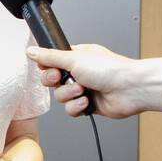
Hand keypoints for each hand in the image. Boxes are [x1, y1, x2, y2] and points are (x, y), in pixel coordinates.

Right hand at [26, 43, 141, 118]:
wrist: (130, 89)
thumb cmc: (110, 69)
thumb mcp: (74, 58)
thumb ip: (50, 57)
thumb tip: (32, 51)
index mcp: (77, 57)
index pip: (52, 62)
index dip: (48, 68)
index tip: (49, 69)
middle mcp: (80, 72)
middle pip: (54, 81)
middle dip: (57, 82)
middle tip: (63, 79)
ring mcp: (85, 89)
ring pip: (62, 97)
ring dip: (70, 95)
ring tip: (83, 90)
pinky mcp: (89, 105)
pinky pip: (72, 109)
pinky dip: (78, 106)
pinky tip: (87, 102)